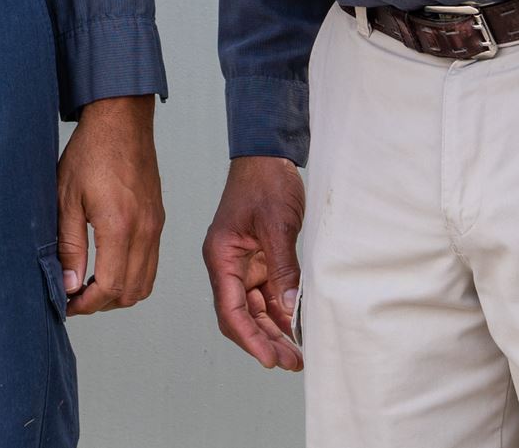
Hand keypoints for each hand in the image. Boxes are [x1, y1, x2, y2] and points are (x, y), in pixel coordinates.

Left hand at [55, 95, 163, 315]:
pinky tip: (109, 266)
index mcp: (119, 225)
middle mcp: (144, 230)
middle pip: (131, 292)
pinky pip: (152, 263)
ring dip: (120, 293)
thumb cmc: (91, 152)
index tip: (68, 304)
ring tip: (91, 286)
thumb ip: (69, 245)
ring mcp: (155, 225)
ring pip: (146, 282)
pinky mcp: (158, 219)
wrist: (121, 120)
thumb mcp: (66, 198)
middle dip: (102, 304)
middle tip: (75, 298)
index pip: (110, 286)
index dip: (87, 304)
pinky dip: (133, 276)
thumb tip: (70, 284)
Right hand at [202, 155, 304, 370]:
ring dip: (274, 332)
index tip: (269, 359)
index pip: (230, 309)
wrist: (268, 154)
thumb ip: (283, 268)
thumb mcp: (277, 225)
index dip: (249, 338)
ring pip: (255, 310)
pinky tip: (296, 329)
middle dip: (264, 341)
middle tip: (291, 363)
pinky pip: (267, 295)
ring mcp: (244, 265)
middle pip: (241, 316)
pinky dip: (280, 313)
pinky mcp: (260, 261)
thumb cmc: (265, 182)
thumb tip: (291, 309)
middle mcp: (228, 266)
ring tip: (296, 355)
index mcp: (221, 257)